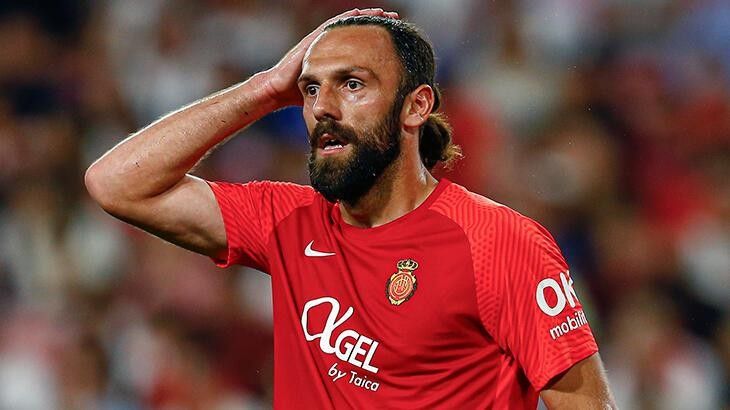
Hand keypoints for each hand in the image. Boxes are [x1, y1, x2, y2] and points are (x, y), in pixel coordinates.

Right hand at [262, 8, 398, 107]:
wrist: (277, 90)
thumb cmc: (298, 94)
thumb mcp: (327, 93)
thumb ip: (340, 96)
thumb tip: (360, 111)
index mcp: (334, 59)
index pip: (359, 45)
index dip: (375, 39)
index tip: (393, 36)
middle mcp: (329, 48)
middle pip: (356, 30)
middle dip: (375, 24)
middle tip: (394, 19)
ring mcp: (321, 42)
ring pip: (347, 24)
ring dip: (365, 17)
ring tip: (382, 13)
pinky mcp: (313, 40)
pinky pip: (334, 25)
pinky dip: (347, 18)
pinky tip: (360, 12)